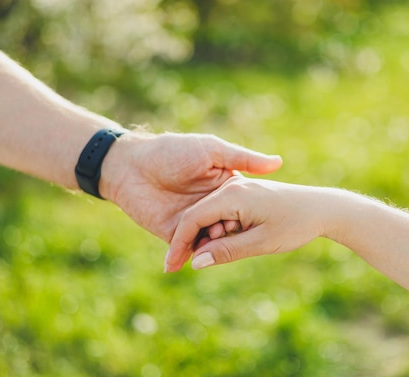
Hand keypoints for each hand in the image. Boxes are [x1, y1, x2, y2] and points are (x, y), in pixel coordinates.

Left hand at [100, 132, 282, 241]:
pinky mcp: (172, 234)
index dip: (247, 217)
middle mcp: (208, 206)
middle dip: (232, 236)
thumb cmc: (172, 151)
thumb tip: (278, 162)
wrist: (130, 164)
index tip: (251, 221)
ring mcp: (190, 221)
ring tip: (217, 248)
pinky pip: (187, 249)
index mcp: (221, 187)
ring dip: (215, 248)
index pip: (241, 208)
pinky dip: (195, 256)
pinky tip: (201, 259)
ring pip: (210, 242)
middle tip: (233, 235)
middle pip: (228, 229)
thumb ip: (243, 158)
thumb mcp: (212, 150)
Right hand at [164, 177, 331, 271]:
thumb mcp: (260, 242)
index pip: (192, 219)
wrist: (322, 207)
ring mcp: (237, 188)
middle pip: (196, 216)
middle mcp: (231, 187)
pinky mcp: (243, 194)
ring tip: (220, 255)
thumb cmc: (295, 224)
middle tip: (181, 269)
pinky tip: (229, 243)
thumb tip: (196, 263)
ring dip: (207, 237)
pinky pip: (220, 212)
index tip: (170, 267)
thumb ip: (226, 251)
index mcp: (232, 195)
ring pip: (208, 215)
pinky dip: (218, 230)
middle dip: (188, 242)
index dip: (178, 244)